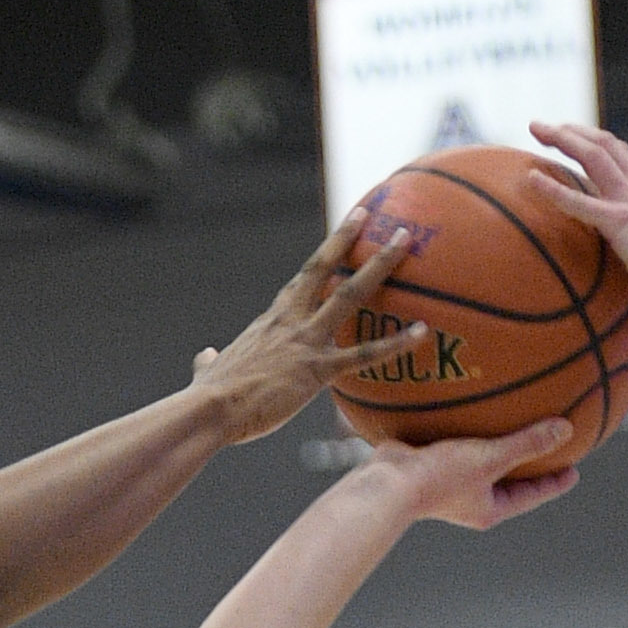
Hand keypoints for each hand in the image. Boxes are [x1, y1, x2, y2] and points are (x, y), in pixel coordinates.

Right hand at [190, 208, 422, 442]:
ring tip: (406, 242)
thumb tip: (206, 357)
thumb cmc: (208, 397)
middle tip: (375, 216)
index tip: (343, 231)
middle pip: (325, 269)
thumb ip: (211, 361)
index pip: (303, 279)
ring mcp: (305, 341)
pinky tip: (421, 333)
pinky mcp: (316, 371)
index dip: (325, 255)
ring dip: (380, 266)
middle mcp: (291, 320)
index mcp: (271, 319)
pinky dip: (394, 344)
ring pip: (349, 295)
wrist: (208, 411)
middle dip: (350, 239)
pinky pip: (363, 355)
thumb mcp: (209, 370)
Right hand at [359, 424, 577, 529]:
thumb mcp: (490, 458)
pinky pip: (461, 444)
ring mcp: (451, 482)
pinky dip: (473, 430)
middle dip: (530, 464)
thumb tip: (566, 430)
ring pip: (484, 462)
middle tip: (552, 446)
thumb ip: (527, 443)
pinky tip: (476, 408)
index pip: (531, 495)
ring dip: (500, 445)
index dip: (554, 483)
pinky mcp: (433, 463)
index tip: (573, 471)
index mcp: (488, 508)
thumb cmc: (440, 477)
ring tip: (516, 424)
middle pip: (510, 480)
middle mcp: (471, 499)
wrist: (388, 483)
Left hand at [524, 120, 627, 308]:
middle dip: (574, 131)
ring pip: (593, 155)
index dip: (596, 142)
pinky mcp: (619, 222)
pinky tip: (531, 179)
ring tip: (535, 128)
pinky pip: (579, 201)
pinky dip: (552, 188)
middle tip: (544, 126)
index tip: (575, 137)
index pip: (621, 157)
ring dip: (563, 138)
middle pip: (604, 145)